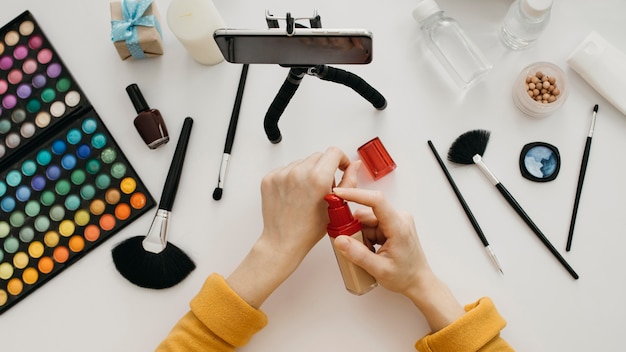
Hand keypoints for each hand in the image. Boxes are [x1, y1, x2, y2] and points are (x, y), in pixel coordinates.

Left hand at [227, 147, 358, 307]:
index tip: (339, 167)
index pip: (334, 152)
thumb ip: (348, 181)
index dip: (341, 159)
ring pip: (302, 162)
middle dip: (324, 168)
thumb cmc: (309, 229)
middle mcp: (299, 173)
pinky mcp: (270, 178)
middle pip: (318, 156)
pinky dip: (292, 177)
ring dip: (307, 172)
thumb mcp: (336, 205)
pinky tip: (294, 194)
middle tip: (322, 187)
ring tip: (306, 193)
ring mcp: (282, 175)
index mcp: (318, 178)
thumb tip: (354, 165)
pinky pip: (286, 169)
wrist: (283, 241)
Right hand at [331, 187, 464, 331]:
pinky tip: (371, 251)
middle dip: (355, 230)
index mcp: (399, 226)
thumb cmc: (405, 276)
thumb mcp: (379, 269)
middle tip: (353, 248)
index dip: (356, 195)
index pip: (376, 201)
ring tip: (368, 254)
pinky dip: (366, 238)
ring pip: (367, 221)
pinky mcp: (392, 225)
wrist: (418, 282)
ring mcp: (396, 220)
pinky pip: (371, 226)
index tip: (339, 193)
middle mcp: (399, 218)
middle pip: (367, 214)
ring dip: (361, 236)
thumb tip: (340, 240)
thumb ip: (358, 254)